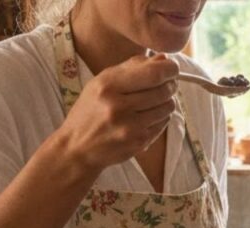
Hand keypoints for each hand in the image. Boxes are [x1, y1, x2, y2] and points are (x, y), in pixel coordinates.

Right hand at [58, 53, 178, 171]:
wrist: (77, 147)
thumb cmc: (90, 111)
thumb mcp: (102, 82)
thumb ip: (132, 67)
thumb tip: (163, 58)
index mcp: (108, 86)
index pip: (152, 74)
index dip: (169, 68)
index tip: (172, 67)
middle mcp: (119, 107)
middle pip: (163, 90)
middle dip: (170, 84)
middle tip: (168, 82)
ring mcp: (130, 127)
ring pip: (167, 107)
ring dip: (167, 101)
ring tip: (156, 100)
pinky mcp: (138, 143)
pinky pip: (163, 123)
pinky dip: (161, 116)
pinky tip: (149, 115)